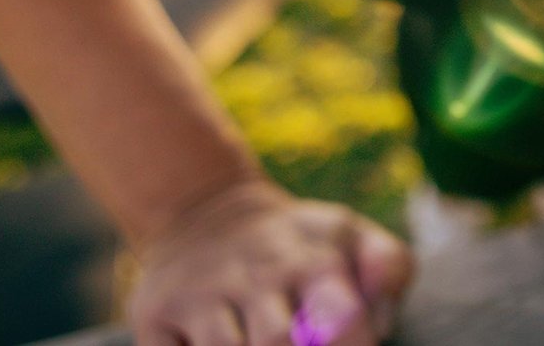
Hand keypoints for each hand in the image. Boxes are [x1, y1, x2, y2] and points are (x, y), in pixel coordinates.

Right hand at [128, 181, 413, 345]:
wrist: (204, 211)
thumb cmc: (297, 246)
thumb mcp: (351, 236)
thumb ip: (388, 267)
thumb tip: (379, 320)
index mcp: (314, 259)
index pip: (341, 319)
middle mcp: (256, 275)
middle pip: (276, 341)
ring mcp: (201, 296)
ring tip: (258, 343)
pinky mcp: (154, 316)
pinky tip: (213, 344)